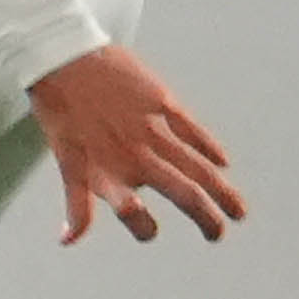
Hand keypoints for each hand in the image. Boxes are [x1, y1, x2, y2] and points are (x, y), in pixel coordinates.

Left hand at [30, 44, 240, 245]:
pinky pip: (193, 131)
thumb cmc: (60, 111)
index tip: (149, 230)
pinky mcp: (162, 101)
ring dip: (221, 192)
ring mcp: (151, 128)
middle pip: (183, 194)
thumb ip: (76, 204)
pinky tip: (223, 163)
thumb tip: (66, 242)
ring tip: (238, 211)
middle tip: (216, 234)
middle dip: (205, 219)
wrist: (61, 56)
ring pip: (198, 167)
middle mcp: (132, 154)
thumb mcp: (65, 160)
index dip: (142, 227)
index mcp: (105, 170)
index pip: (133, 214)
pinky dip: (210, 149)